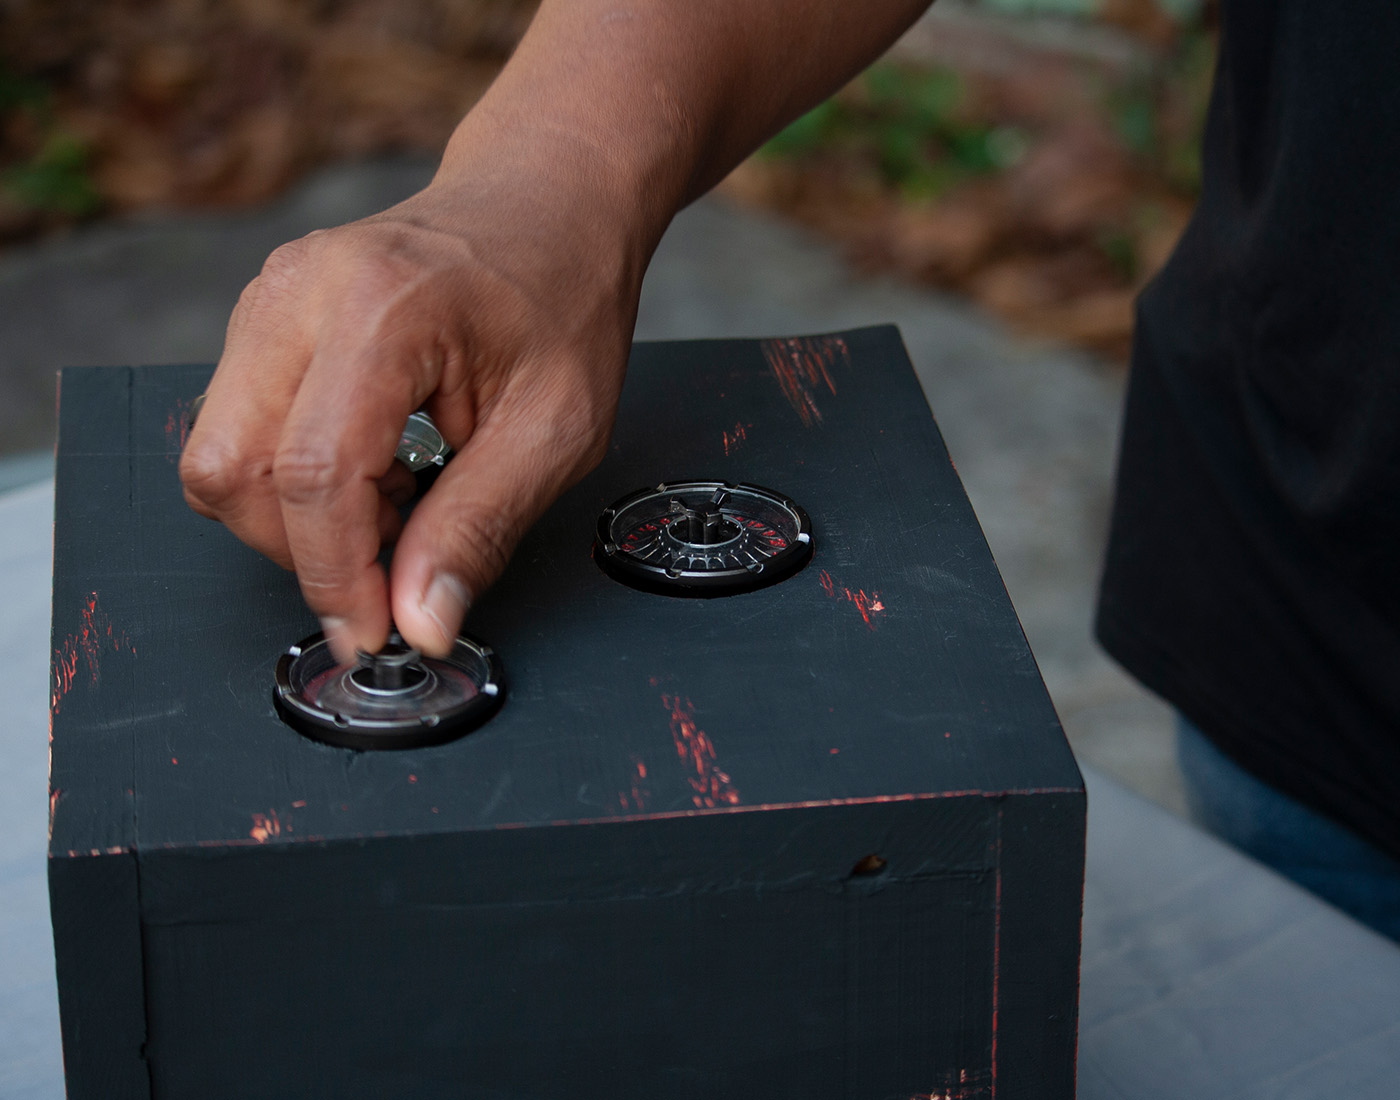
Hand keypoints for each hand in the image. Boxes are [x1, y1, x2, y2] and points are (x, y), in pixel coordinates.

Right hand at [180, 164, 645, 661]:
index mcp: (382, 309)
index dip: (337, 578)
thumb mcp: (556, 429)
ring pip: (219, 455)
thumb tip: (419, 621)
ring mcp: (269, 298)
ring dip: (298, 516)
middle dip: (305, 549)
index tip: (377, 634)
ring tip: (400, 497)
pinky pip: (237, 428)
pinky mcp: (263, 318)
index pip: (310, 474)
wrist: (546, 205)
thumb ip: (478, 528)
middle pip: (230, 470)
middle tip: (402, 554)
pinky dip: (295, 479)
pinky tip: (375, 466)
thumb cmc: (564, 298)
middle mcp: (301, 293)